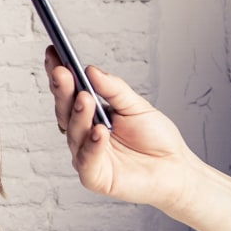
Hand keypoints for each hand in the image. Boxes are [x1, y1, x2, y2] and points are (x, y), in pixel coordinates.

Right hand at [44, 46, 192, 209]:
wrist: (177, 170)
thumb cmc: (156, 140)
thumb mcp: (136, 106)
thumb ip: (113, 89)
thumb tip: (90, 70)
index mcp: (89, 116)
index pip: (69, 93)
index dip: (59, 75)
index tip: (53, 53)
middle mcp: (82, 135)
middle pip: (65, 112)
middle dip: (62, 91)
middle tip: (61, 72)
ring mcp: (85, 156)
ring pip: (74, 134)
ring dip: (78, 115)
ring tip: (85, 99)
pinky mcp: (93, 177)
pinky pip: (86, 160)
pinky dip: (91, 145)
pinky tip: (98, 131)